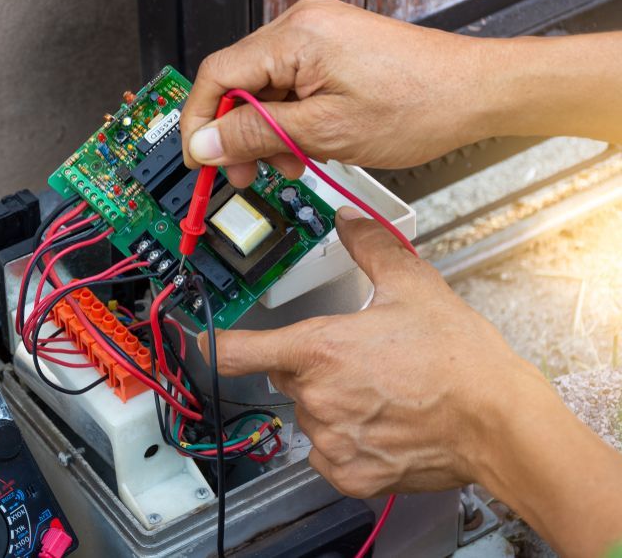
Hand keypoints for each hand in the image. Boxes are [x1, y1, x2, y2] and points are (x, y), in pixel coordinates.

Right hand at [180, 0, 493, 186]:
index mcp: (297, 36)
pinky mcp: (331, 45)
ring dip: (265, 130)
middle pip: (237, 81)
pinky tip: (304, 145)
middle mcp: (303, 23)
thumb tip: (206, 143)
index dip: (199, 122)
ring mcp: (318, 31)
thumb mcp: (324, 133)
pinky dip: (289, 117)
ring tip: (289, 163)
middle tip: (244, 173)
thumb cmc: (420, 105)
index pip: (217, 74)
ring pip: (263, 86)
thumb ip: (255, 135)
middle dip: (236, 133)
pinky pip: (289, 82)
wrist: (475, 92)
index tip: (199, 158)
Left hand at [198, 206, 549, 496]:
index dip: (210, 344)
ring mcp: (331, 441)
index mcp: (319, 350)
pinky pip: (328, 452)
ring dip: (332, 403)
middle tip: (360, 359)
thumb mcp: (413, 285)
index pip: (239, 351)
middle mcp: (316, 398)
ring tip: (382, 391)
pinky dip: (347, 439)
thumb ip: (371, 246)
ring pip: (310, 415)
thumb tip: (351, 222)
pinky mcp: (350, 474)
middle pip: (287, 378)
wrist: (500, 423)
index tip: (194, 341)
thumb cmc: (460, 362)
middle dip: (312, 367)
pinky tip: (383, 421)